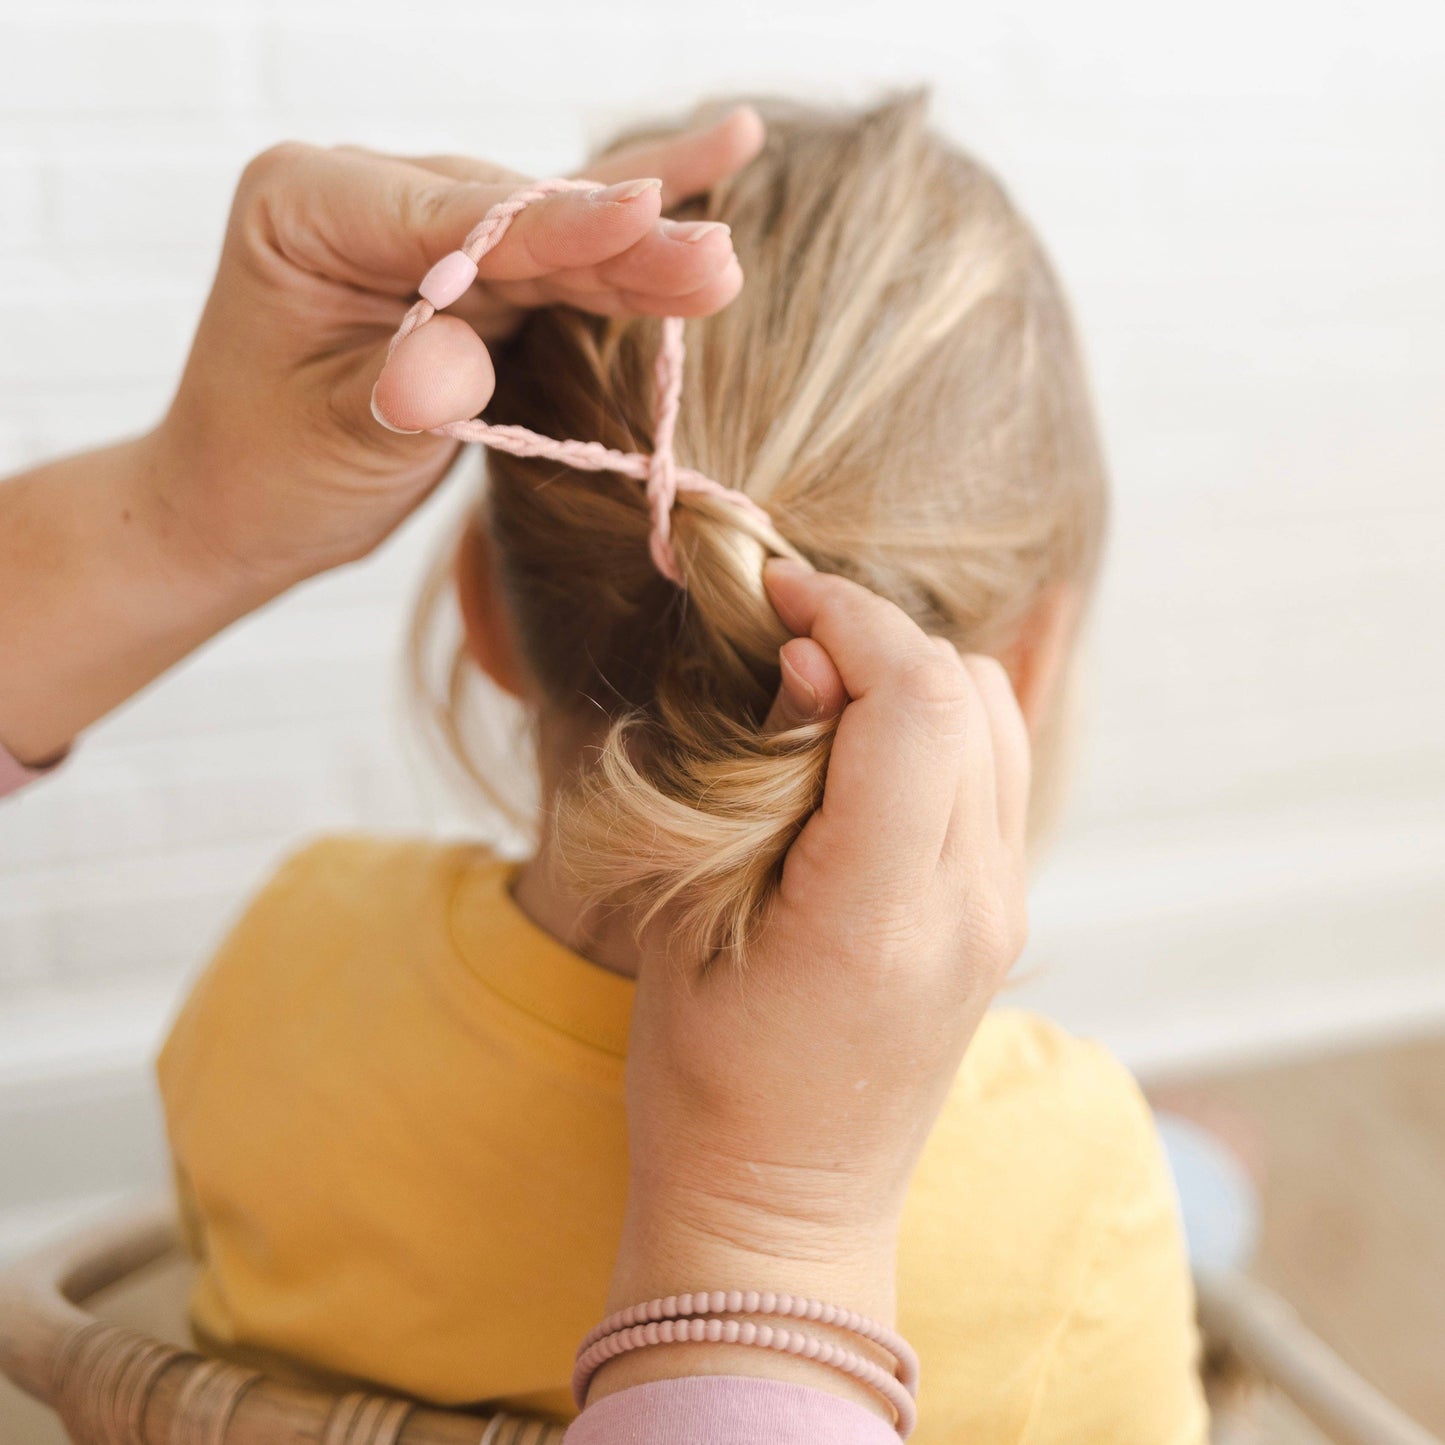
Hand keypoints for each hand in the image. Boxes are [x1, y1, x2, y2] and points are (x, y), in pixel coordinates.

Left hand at [150, 108, 762, 595]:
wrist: (246, 507)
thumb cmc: (269, 472)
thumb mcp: (333, 435)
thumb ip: (405, 392)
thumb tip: (461, 366)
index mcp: (309, 207)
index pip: (456, 217)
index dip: (556, 226)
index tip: (645, 217)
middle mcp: (372, 198)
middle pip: (520, 218)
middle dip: (621, 242)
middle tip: (718, 260)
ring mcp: (428, 231)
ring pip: (554, 239)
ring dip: (641, 256)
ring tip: (724, 261)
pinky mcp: (472, 275)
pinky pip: (560, 256)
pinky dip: (626, 241)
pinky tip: (712, 162)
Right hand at [593, 561, 1030, 1407]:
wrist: (785, 1210)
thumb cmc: (706, 1085)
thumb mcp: (691, 930)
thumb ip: (758, 789)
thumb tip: (812, 669)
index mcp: (880, 914)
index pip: (913, 701)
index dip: (847, 617)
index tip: (774, 594)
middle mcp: (969, 905)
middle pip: (963, 690)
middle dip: (874, 630)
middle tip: (785, 635)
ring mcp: (1000, 914)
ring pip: (996, 718)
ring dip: (914, 672)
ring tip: (824, 687)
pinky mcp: (1001, 918)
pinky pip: (997, 772)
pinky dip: (940, 723)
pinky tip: (867, 745)